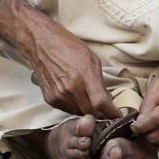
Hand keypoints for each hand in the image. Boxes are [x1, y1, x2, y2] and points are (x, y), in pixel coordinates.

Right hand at [0, 0, 118, 118]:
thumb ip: (100, 81)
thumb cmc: (68, 47)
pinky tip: (74, 95)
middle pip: (91, 112)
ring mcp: (59, 95)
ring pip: (79, 113)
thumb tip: (107, 100)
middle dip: (100, 112)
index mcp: (84, 75)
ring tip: (87, 98)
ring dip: (86, 109)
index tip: (117, 115)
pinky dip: (74, 106)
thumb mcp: (91, 59)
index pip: (101, 103)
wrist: (41, 43)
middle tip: (105, 108)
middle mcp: (70, 88)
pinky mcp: (50, 98)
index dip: (111, 112)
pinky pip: (67, 109)